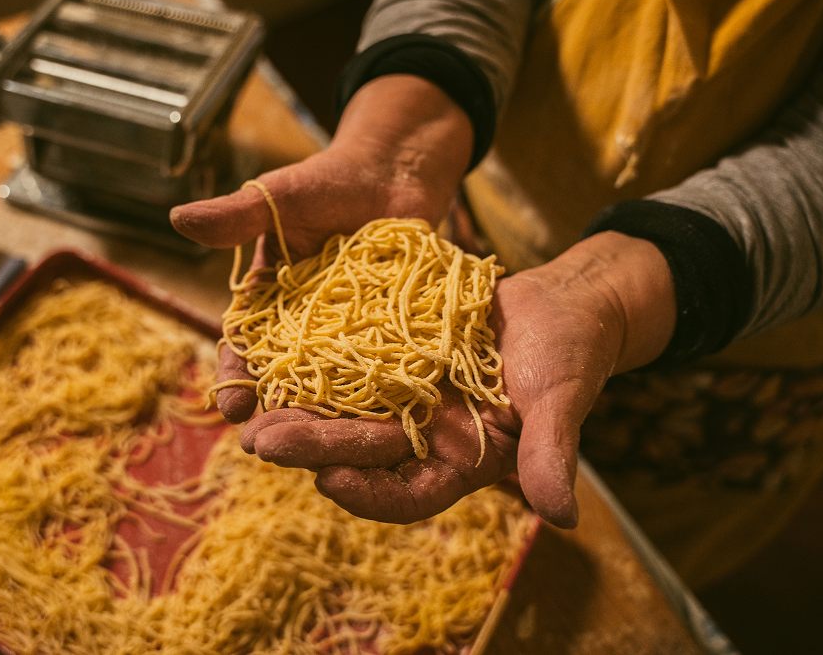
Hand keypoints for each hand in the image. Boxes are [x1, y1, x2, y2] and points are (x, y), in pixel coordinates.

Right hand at [171, 74, 473, 420]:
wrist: (392, 174)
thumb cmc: (326, 183)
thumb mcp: (278, 197)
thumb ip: (236, 216)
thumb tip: (176, 218)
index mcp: (266, 304)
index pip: (243, 347)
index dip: (236, 375)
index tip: (234, 406)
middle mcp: (303, 329)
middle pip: (285, 379)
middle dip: (276, 415)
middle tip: (272, 451)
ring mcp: (348, 336)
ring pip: (334, 385)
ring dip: (326, 419)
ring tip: (326, 455)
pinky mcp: (391, 335)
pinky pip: (385, 370)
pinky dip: (382, 397)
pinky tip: (386, 428)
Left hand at [237, 232, 675, 527]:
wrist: (561, 303)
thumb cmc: (572, 356)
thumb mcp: (561, 401)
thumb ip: (553, 454)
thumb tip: (562, 518)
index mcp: (462, 460)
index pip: (408, 494)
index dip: (369, 493)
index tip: (328, 481)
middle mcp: (426, 434)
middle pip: (362, 451)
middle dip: (313, 447)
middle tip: (260, 442)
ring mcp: (408, 396)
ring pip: (346, 409)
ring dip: (301, 408)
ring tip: (249, 406)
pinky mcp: (396, 355)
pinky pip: (352, 362)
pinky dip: (318, 360)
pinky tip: (278, 352)